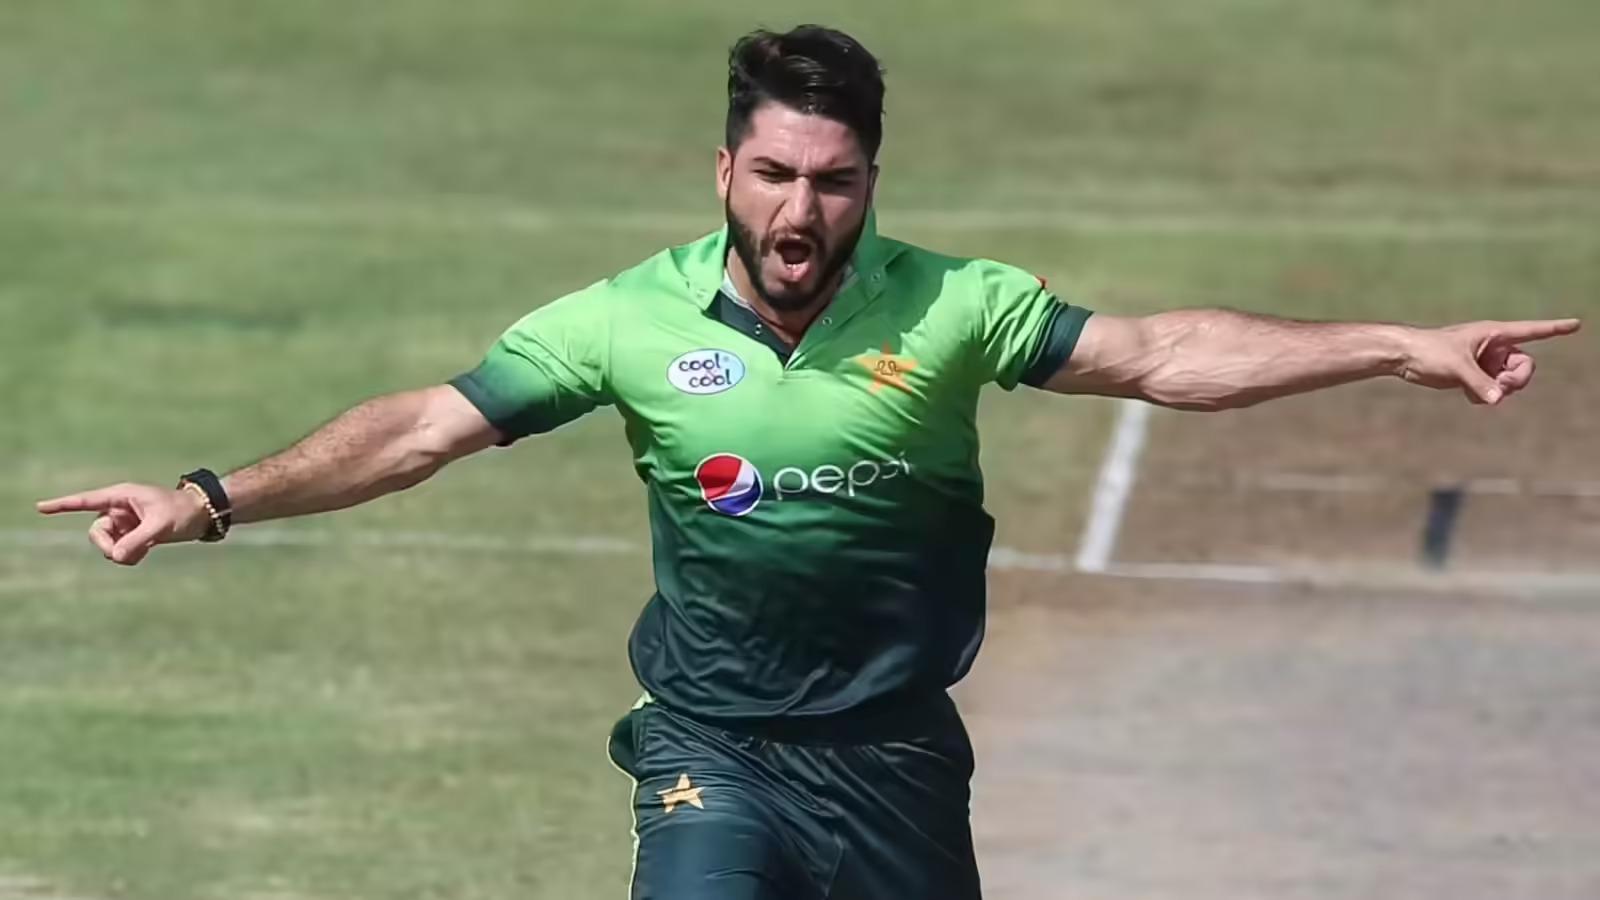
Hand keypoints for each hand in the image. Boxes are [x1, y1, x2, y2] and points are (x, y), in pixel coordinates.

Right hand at [35, 483, 211, 564]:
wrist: (202, 515)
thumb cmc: (183, 512)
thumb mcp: (161, 526)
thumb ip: (137, 541)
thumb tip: (114, 557)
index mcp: (122, 496)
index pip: (86, 501)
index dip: (63, 505)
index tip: (40, 508)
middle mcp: (119, 508)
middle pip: (96, 532)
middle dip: (106, 546)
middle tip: (122, 555)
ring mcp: (125, 522)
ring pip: (107, 544)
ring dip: (120, 553)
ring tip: (144, 551)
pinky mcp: (133, 534)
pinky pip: (119, 550)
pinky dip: (128, 556)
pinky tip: (146, 552)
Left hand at [1398, 318, 1580, 404]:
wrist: (1404, 357)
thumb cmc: (1430, 351)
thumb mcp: (1457, 367)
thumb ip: (1479, 383)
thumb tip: (1498, 399)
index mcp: (1494, 334)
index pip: (1532, 331)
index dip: (1555, 329)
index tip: (1576, 324)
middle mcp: (1494, 347)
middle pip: (1525, 366)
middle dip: (1517, 380)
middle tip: (1502, 387)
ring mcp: (1486, 362)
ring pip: (1509, 381)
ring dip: (1500, 390)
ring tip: (1478, 391)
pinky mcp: (1475, 375)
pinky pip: (1493, 390)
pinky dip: (1485, 395)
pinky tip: (1467, 394)